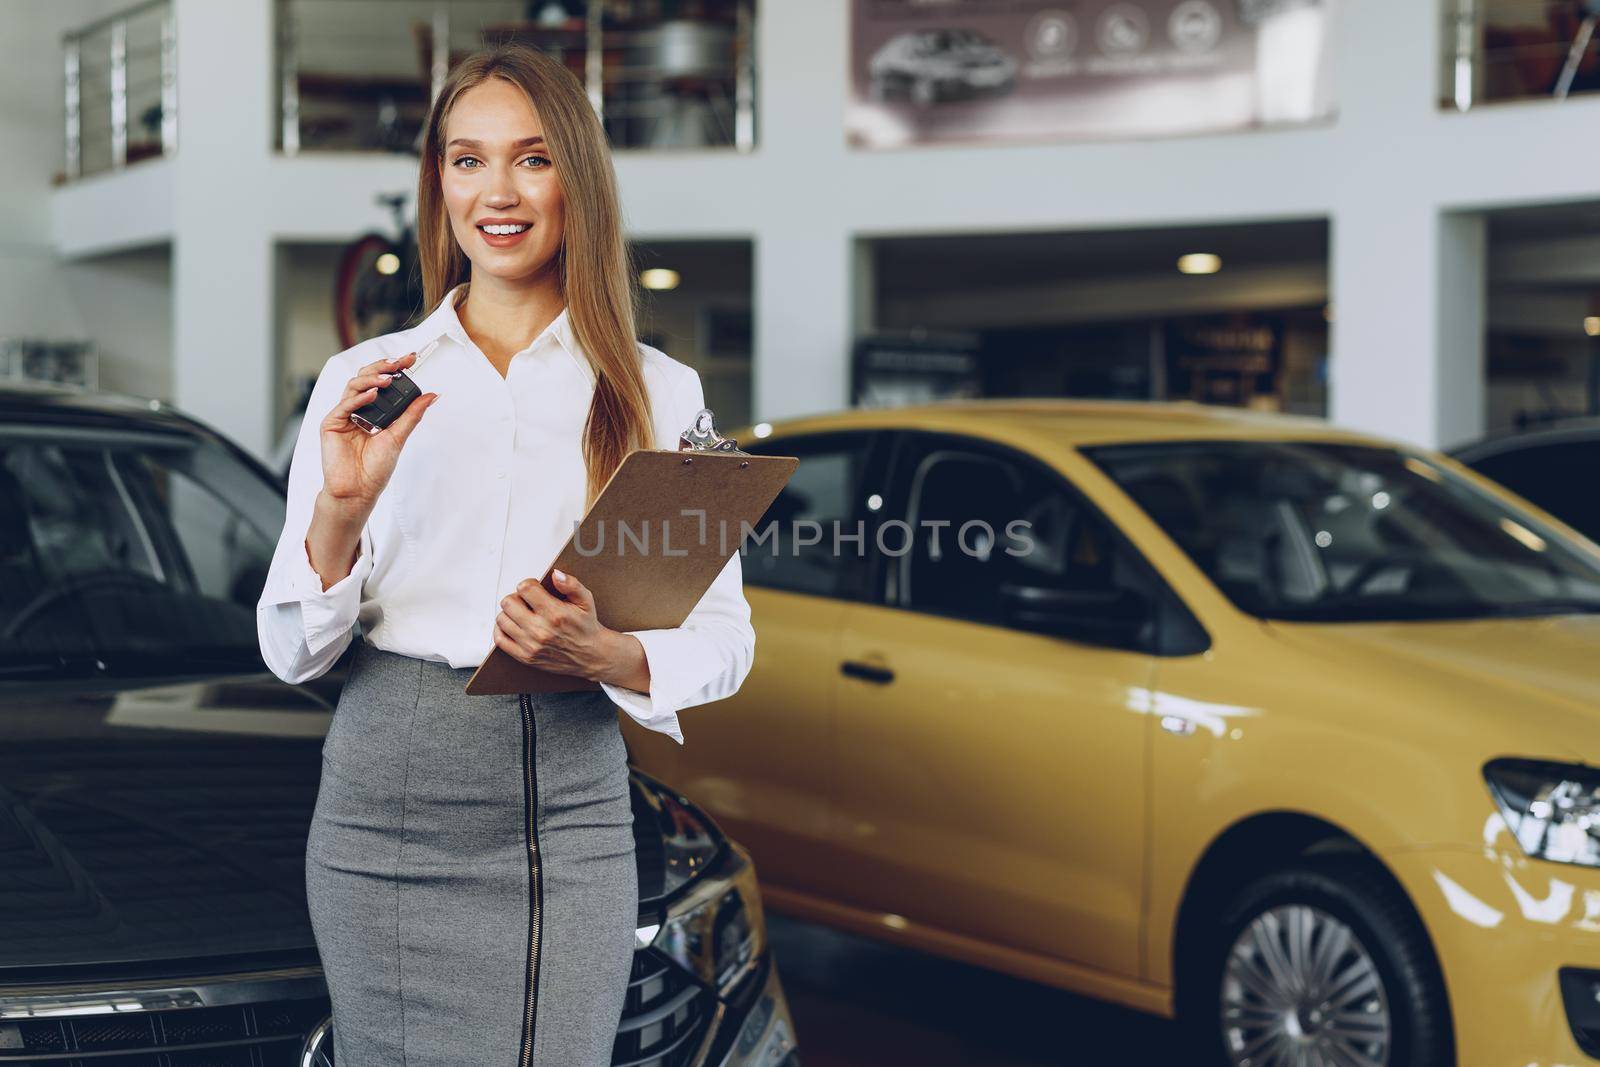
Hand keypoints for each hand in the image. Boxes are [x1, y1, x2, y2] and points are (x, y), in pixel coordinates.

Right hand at [320, 351, 438, 507]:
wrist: (359, 490)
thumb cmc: (376, 468)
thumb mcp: (399, 437)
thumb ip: (412, 414)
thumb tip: (432, 396)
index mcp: (374, 411)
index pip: (383, 382)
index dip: (395, 368)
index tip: (410, 358)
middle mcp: (359, 409)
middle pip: (366, 378)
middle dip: (382, 367)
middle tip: (398, 362)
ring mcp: (344, 415)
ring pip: (354, 386)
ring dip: (372, 379)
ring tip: (388, 379)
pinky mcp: (331, 424)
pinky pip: (344, 405)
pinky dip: (359, 398)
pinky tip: (372, 394)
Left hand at [493, 569, 614, 678]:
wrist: (591, 656)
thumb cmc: (586, 627)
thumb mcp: (586, 601)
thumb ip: (571, 584)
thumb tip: (556, 574)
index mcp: (555, 613)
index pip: (525, 589)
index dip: (529, 584)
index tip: (535, 588)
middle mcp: (540, 630)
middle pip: (508, 603)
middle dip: (517, 598)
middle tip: (527, 601)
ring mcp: (531, 645)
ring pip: (502, 619)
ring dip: (510, 613)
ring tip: (522, 613)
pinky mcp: (525, 657)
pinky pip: (500, 639)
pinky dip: (502, 630)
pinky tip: (513, 625)